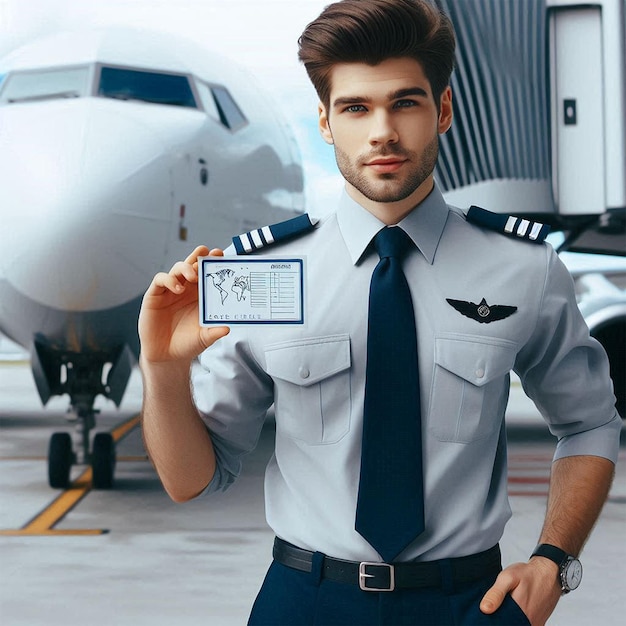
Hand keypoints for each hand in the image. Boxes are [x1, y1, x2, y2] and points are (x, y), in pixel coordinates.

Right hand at [138, 246, 229, 364]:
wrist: (166, 356)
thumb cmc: (187, 343)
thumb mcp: (204, 338)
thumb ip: (214, 332)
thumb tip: (227, 328)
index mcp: (200, 295)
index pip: (207, 274)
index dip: (213, 263)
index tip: (222, 256)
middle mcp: (186, 289)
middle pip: (193, 265)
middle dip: (200, 257)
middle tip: (209, 254)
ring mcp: (170, 291)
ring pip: (178, 269)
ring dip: (186, 268)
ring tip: (193, 276)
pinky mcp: (155, 295)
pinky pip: (160, 280)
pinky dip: (169, 280)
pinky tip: (177, 289)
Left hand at [480, 558, 561, 625]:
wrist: (550, 573)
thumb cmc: (529, 574)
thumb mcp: (508, 577)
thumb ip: (496, 593)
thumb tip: (484, 609)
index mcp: (519, 612)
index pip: (500, 623)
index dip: (493, 618)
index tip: (489, 610)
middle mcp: (528, 622)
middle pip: (508, 623)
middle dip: (501, 616)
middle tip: (500, 603)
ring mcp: (535, 624)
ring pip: (517, 624)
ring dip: (510, 617)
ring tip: (507, 603)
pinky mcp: (538, 623)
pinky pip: (525, 624)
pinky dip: (518, 618)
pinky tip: (515, 607)